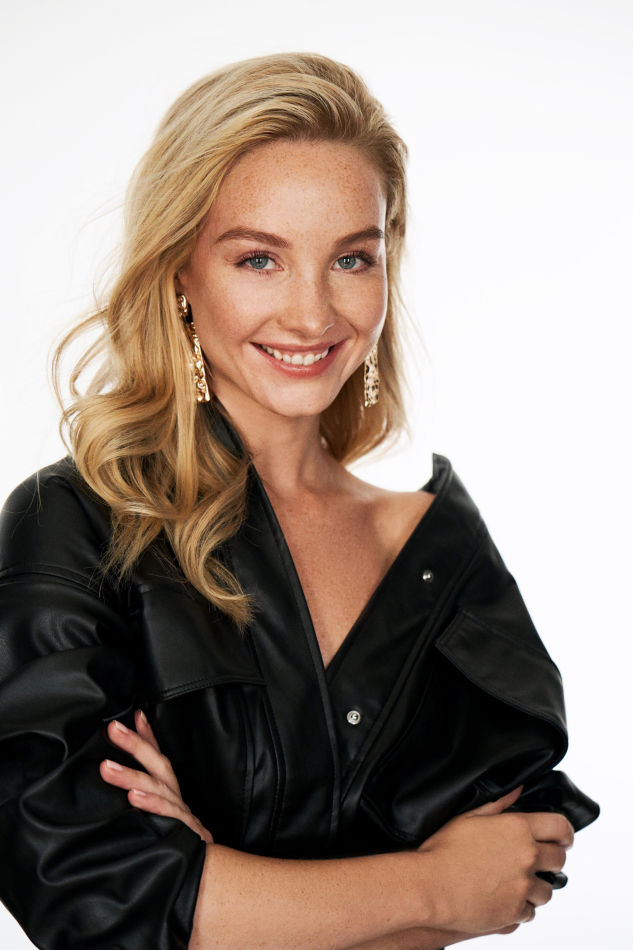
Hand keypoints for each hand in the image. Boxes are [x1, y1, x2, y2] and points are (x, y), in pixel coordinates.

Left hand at [100, 710, 212, 843]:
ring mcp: (180, 812)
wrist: (206, 872)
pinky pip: (167, 815)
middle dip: (135, 744)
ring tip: (107, 767)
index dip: (147, 735)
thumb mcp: (160, 815)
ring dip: (131, 775)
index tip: (135, 714)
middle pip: (157, 763)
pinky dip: (151, 804)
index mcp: (168, 790)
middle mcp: (175, 796)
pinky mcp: (185, 831)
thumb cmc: (177, 841)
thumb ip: (141, 794)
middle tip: (113, 729)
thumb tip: (114, 776)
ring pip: (157, 787)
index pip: (157, 756)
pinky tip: (134, 798)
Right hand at [416, 786, 573, 934]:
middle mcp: (526, 857)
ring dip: (537, 886)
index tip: (563, 838)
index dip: (565, 832)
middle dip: (552, 859)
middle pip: (559, 859)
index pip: (560, 827)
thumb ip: (499, 803)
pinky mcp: (515, 911)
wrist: (431, 886)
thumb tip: (517, 790)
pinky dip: (523, 906)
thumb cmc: (443, 850)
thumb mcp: (468, 817)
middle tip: (540, 861)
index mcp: (518, 829)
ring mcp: (523, 886)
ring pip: (547, 890)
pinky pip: (531, 911)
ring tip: (519, 883)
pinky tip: (507, 899)